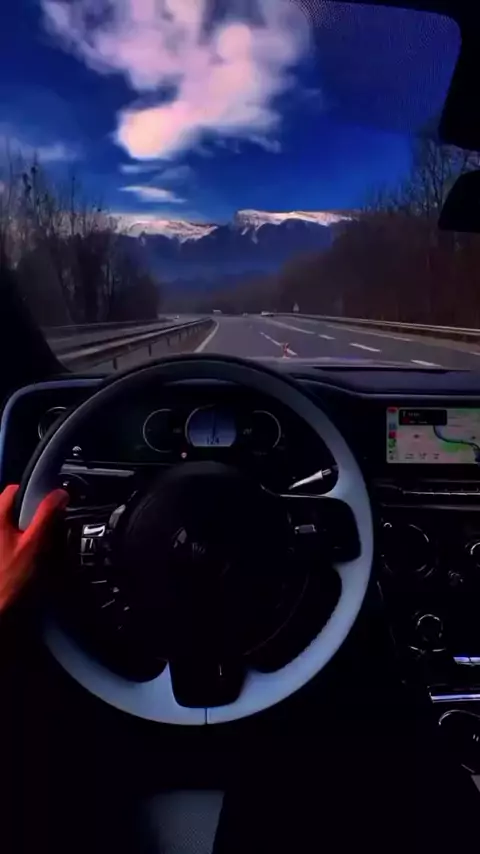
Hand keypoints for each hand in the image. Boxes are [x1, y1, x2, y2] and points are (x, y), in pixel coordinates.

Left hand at [0, 485, 68, 612]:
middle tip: (40, 530)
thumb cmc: (10, 577)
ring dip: (19, 529)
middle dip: (25, 514)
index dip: (33, 495)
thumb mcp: (34, 544)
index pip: (13, 490)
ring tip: (30, 546)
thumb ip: (47, 515)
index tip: (46, 508)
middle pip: (8, 507)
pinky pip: (4, 538)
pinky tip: (18, 558)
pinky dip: (12, 541)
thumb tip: (60, 494)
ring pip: (6, 524)